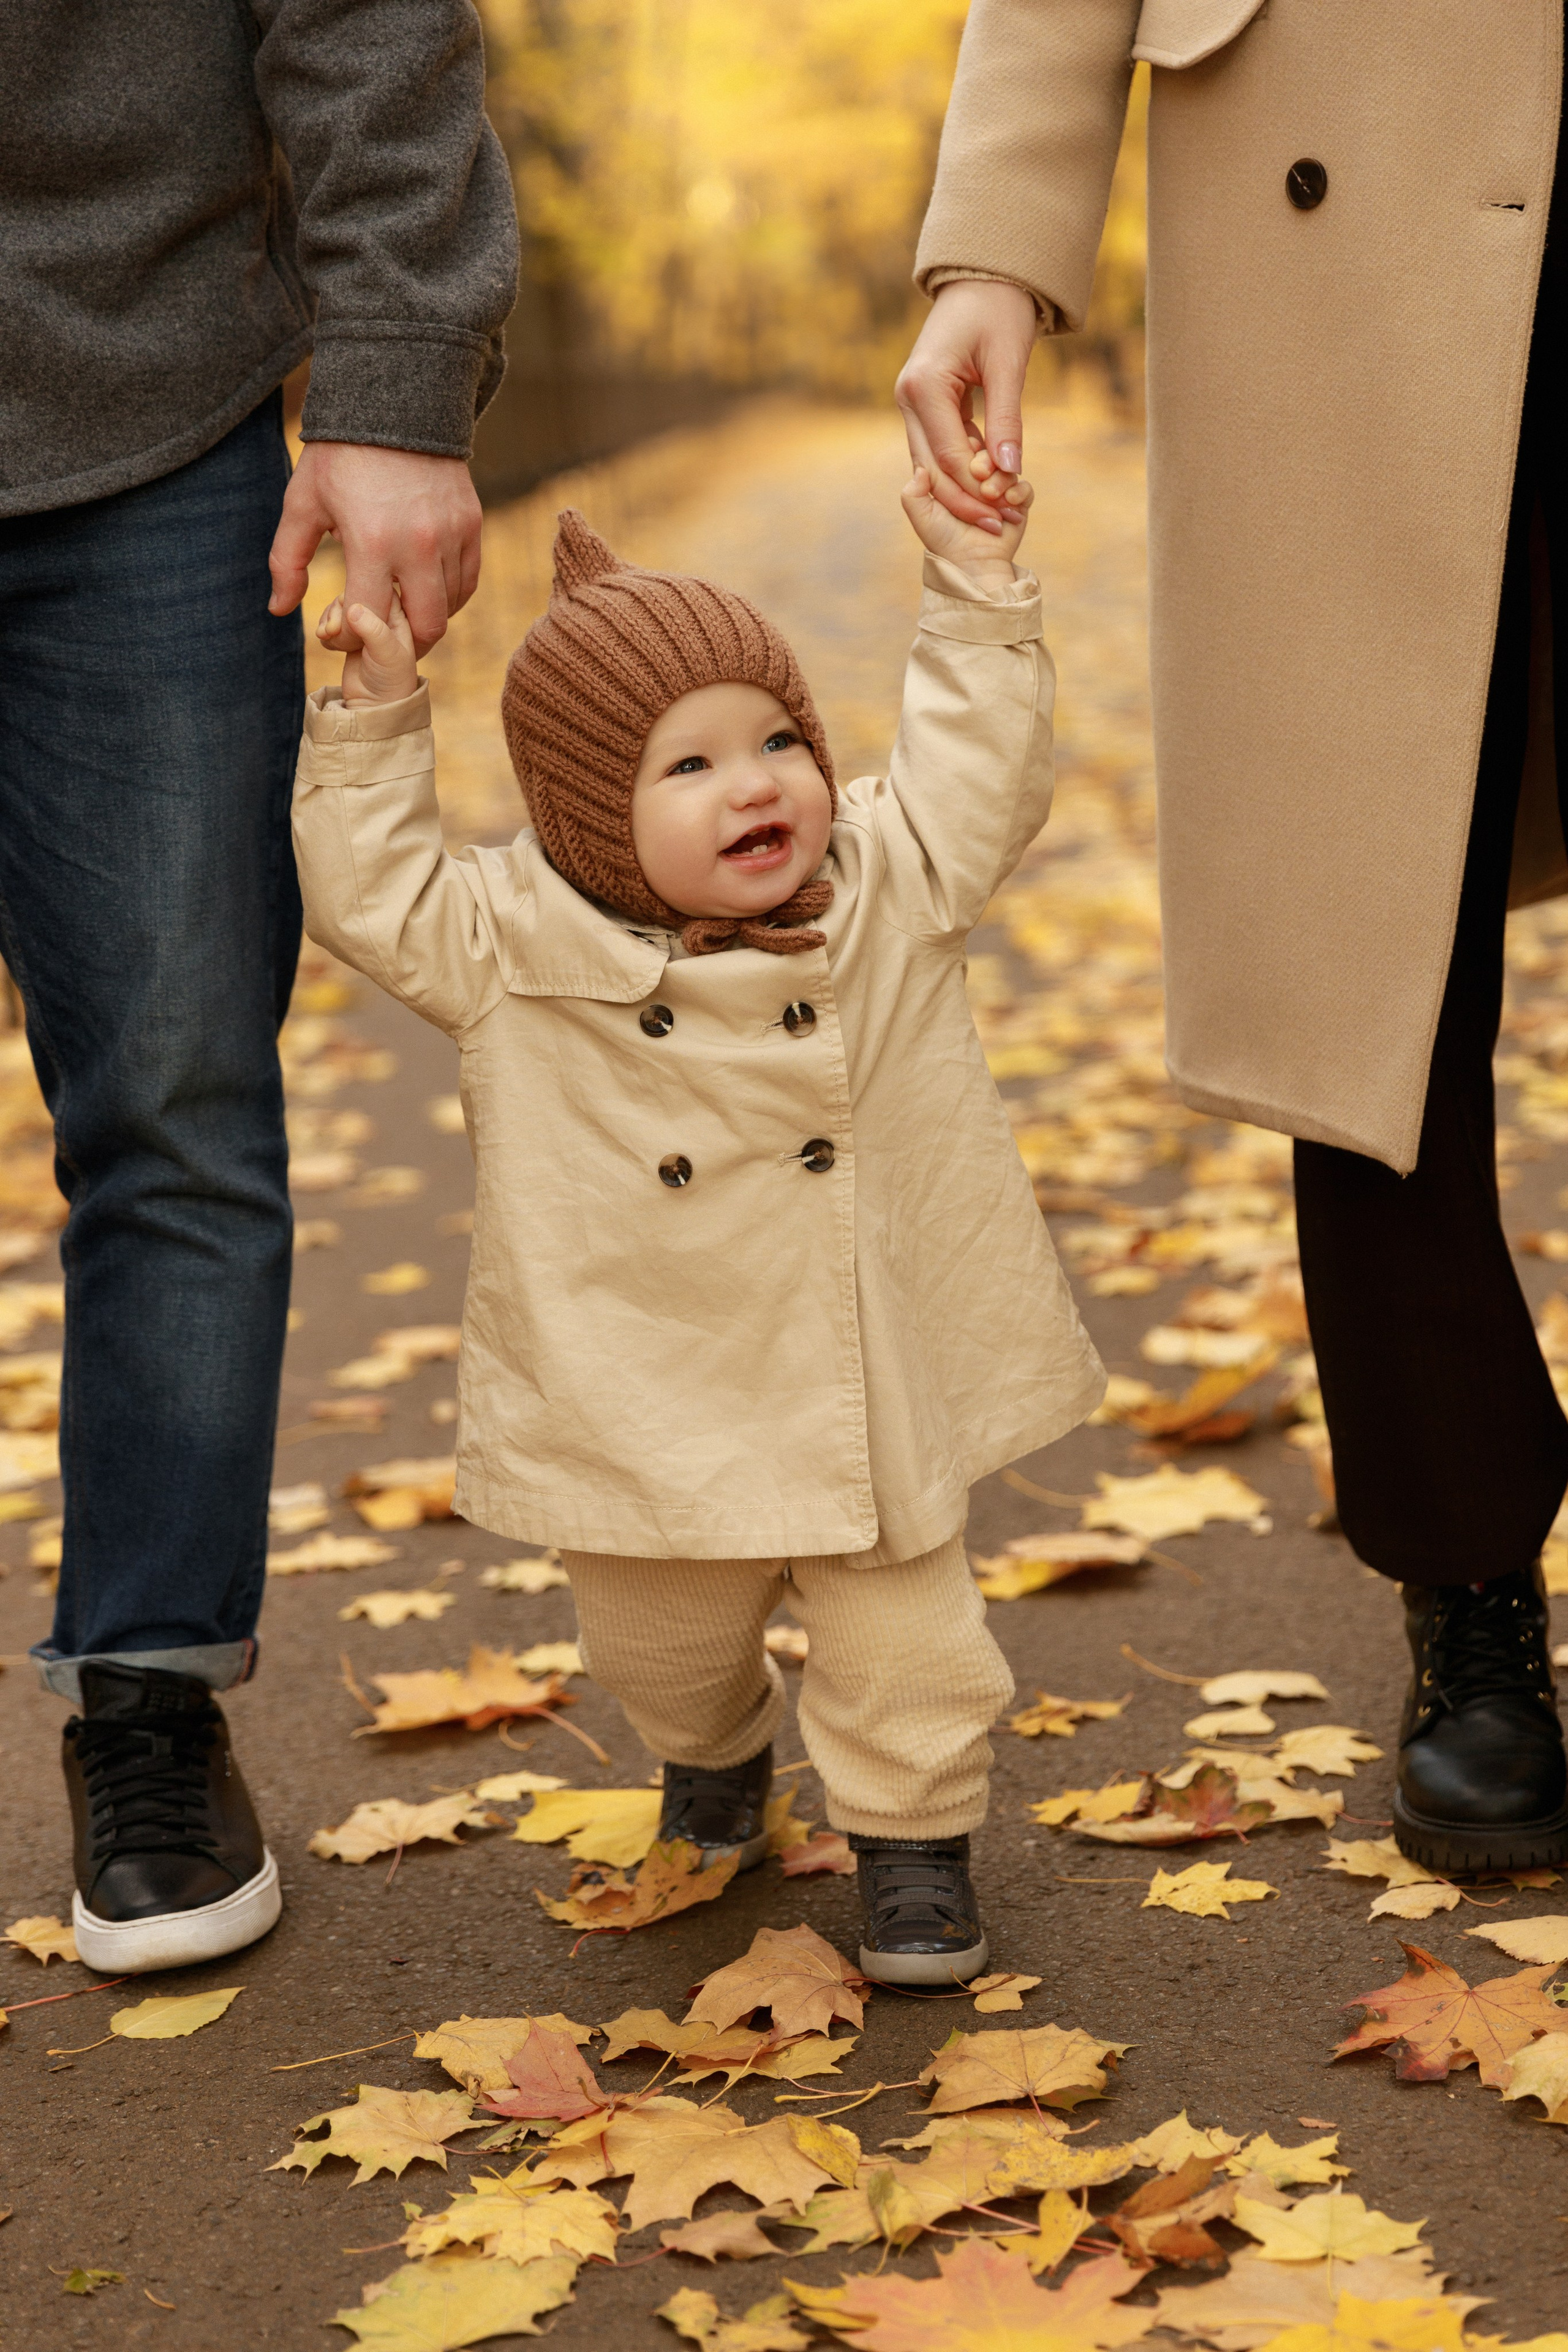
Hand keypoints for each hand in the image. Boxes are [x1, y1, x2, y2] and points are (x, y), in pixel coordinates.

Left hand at [268, 442, 481, 653]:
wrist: (396, 401)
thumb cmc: (340, 455)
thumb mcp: (303, 502)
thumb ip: (287, 560)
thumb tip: (279, 609)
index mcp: (373, 541)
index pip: (370, 621)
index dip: (350, 640)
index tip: (336, 631)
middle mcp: (420, 544)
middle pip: (427, 628)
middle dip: (401, 644)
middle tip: (379, 639)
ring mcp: (452, 535)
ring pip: (450, 608)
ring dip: (423, 619)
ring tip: (397, 610)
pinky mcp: (472, 524)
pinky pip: (468, 581)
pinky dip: (448, 597)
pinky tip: (424, 590)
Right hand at [317, 593, 419, 706]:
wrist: (373, 706)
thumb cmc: (390, 682)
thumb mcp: (387, 654)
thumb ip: (374, 629)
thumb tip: (353, 607)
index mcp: (399, 615)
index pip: (379, 585)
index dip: (360, 591)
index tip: (349, 611)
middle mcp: (382, 616)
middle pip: (354, 591)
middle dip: (339, 606)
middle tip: (332, 629)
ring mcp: (364, 626)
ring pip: (340, 605)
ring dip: (328, 618)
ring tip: (327, 636)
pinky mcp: (347, 636)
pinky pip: (330, 620)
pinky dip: (324, 628)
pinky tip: (327, 642)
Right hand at [895, 279, 1036, 529]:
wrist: (982, 277)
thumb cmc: (999, 310)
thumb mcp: (1008, 364)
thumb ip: (1007, 418)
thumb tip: (1010, 471)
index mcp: (924, 386)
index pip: (950, 457)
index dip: (979, 490)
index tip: (1010, 511)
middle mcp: (907, 397)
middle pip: (933, 469)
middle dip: (968, 500)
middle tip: (1004, 524)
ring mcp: (909, 402)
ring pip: (931, 463)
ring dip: (963, 488)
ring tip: (1000, 508)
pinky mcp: (921, 403)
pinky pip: (937, 447)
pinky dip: (961, 467)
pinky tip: (989, 480)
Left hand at [901, 441, 1031, 577]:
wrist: (974, 566)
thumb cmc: (945, 541)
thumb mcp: (922, 517)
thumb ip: (913, 493)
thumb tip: (920, 469)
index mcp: (954, 478)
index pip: (960, 448)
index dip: (962, 448)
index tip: (961, 463)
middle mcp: (977, 480)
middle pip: (986, 452)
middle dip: (983, 460)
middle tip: (979, 473)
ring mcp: (999, 490)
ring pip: (1006, 467)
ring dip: (1000, 477)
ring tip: (990, 494)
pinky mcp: (1017, 503)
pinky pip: (1024, 487)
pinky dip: (1019, 491)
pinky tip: (1010, 502)